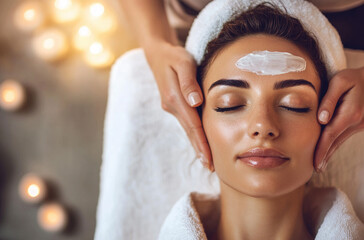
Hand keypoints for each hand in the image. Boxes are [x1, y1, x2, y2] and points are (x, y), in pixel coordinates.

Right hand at [144, 40, 213, 170]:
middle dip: (200, 150)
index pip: (192, 125)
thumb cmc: (174, 56)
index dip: (202, 142)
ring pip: (187, 129)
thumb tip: (196, 102)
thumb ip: (189, 82)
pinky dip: (193, 134)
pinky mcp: (173, 105)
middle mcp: (171, 106)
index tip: (209, 158)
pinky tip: (199, 142)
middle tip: (211, 168)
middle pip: (189, 132)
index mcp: (175, 97)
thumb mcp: (183, 62)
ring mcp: (171, 107)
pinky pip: (186, 123)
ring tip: (207, 161)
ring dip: (197, 145)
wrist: (158, 54)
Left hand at [314, 67, 363, 171]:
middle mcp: (356, 122)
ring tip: (319, 164)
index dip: (322, 150)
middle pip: (336, 142)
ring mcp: (360, 124)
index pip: (331, 135)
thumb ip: (329, 99)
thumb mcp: (340, 81)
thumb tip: (321, 119)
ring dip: (329, 153)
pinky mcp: (359, 123)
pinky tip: (328, 151)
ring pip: (340, 141)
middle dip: (324, 156)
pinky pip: (344, 136)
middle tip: (315, 169)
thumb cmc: (353, 77)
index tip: (315, 163)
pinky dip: (335, 144)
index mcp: (350, 113)